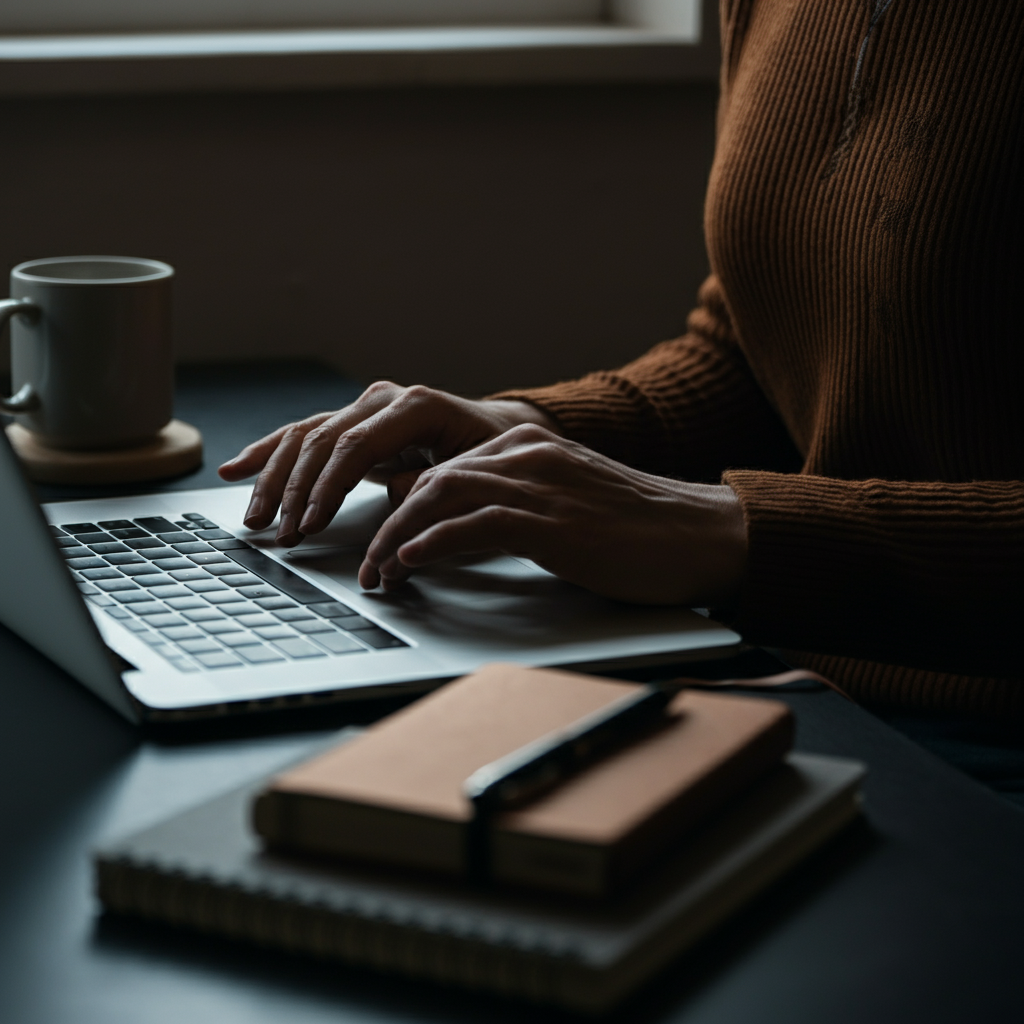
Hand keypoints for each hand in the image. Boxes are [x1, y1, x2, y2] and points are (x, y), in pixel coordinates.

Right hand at [217, 381, 557, 545]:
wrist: (496, 433)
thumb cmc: (488, 457)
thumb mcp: (471, 475)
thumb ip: (429, 490)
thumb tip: (393, 519)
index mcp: (415, 407)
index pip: (355, 445)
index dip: (327, 487)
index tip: (309, 524)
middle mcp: (383, 400)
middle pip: (322, 441)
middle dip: (295, 491)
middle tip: (280, 534)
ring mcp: (364, 408)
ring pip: (305, 437)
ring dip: (274, 480)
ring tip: (255, 518)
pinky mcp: (352, 423)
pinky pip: (302, 435)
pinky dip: (268, 453)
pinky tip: (236, 470)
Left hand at [359, 424, 747, 606]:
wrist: (699, 535)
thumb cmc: (637, 530)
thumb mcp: (566, 503)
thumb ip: (515, 505)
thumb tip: (460, 533)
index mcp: (527, 445)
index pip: (443, 468)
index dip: (403, 506)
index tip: (383, 542)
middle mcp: (526, 454)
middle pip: (430, 480)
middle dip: (388, 525)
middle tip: (368, 566)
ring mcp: (539, 483)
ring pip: (440, 498)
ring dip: (398, 539)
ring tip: (379, 573)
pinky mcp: (551, 520)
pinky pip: (474, 525)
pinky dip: (434, 543)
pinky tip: (410, 561)